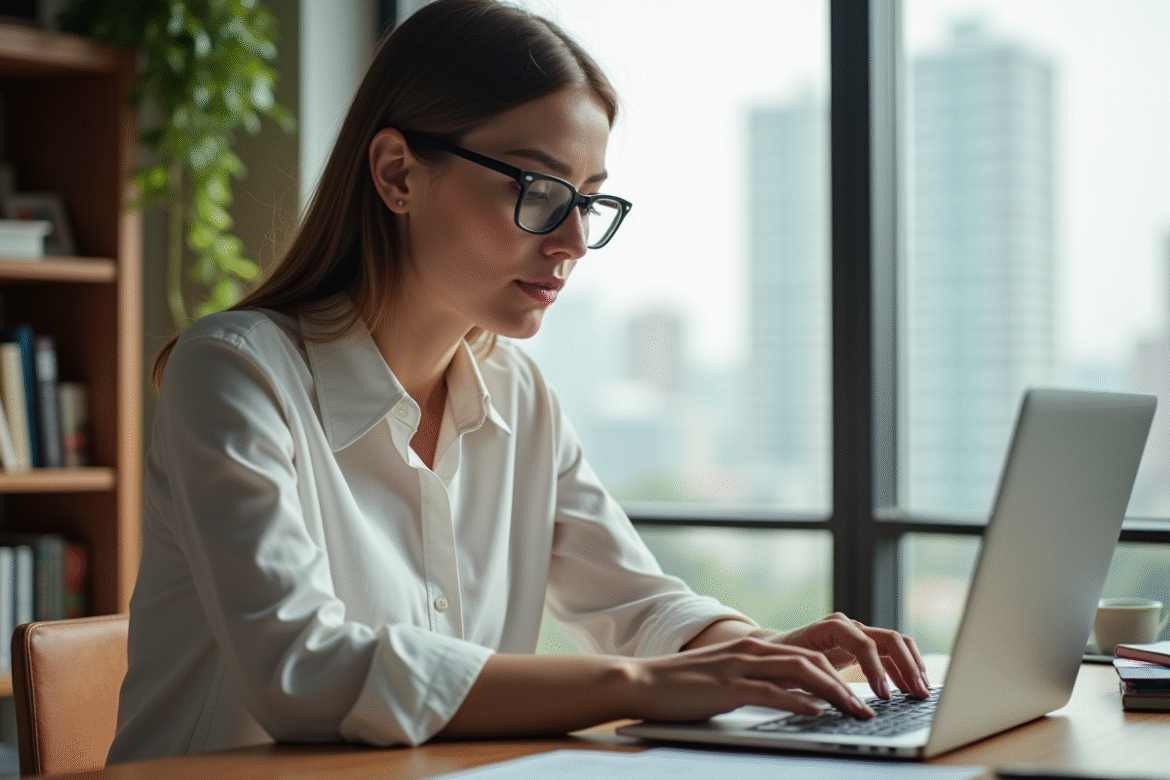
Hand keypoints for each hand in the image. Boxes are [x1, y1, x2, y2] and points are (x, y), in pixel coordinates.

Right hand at [626, 636, 875, 722]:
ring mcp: (739, 667)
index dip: (840, 675)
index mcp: (753, 649)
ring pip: (799, 672)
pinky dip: (796, 701)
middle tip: (870, 709)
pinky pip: (769, 691)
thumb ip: (759, 685)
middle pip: (813, 661)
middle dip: (847, 684)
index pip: (809, 656)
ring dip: (833, 693)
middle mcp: (751, 651)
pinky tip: (815, 713)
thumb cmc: (683, 689)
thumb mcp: (727, 681)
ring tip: (856, 712)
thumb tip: (796, 703)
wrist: (641, 683)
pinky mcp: (726, 687)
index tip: (862, 697)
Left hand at [776, 612, 930, 699]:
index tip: (884, 696)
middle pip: (888, 638)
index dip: (876, 669)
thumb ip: (819, 679)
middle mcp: (849, 626)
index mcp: (830, 628)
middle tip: (917, 693)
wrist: (775, 649)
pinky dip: (904, 669)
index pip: (863, 642)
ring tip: (922, 692)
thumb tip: (843, 703)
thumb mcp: (796, 669)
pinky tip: (912, 687)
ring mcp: (859, 632)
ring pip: (896, 643)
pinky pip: (891, 653)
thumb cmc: (783, 660)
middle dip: (906, 666)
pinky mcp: (864, 644)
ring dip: (912, 667)